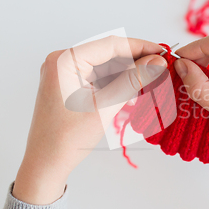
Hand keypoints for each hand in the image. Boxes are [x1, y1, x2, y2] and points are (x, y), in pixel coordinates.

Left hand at [13, 36, 166, 204]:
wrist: (45, 163)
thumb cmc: (68, 139)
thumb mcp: (105, 107)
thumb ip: (133, 80)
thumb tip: (157, 62)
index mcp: (64, 60)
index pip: (110, 45)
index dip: (140, 47)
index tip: (163, 52)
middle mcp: (62, 60)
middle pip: (108, 53)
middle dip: (135, 61)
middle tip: (161, 69)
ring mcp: (64, 72)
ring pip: (105, 65)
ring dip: (127, 72)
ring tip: (151, 80)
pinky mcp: (69, 83)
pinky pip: (98, 76)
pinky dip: (116, 81)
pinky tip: (133, 89)